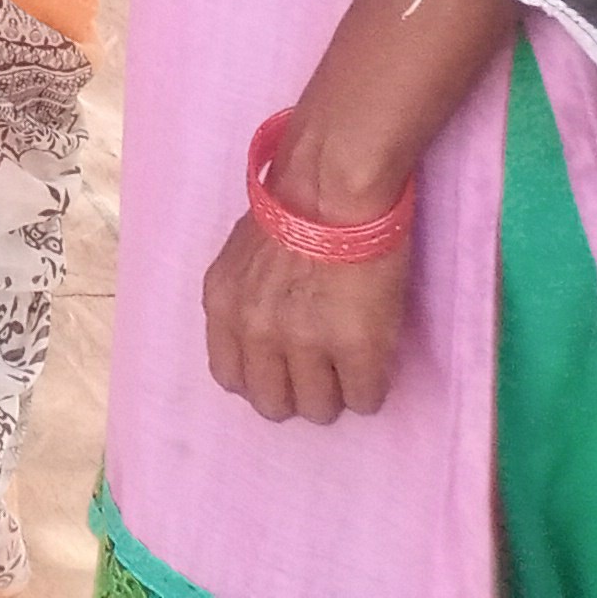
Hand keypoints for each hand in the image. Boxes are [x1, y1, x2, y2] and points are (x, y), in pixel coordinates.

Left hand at [203, 211, 413, 424]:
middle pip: (273, 405)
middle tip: (320, 370)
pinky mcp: (358, 348)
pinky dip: (370, 387)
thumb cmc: (294, 210)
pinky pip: (364, 400)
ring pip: (319, 410)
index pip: (230, 377)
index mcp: (223, 307)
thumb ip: (245, 304)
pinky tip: (374, 360)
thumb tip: (264, 346)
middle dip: (298, 392)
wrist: (336, 187)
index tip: (282, 368)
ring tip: (348, 364)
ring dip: (336, 393)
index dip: (262, 377)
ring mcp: (306, 343)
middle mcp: (256, 331)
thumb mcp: (241, 260)